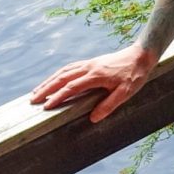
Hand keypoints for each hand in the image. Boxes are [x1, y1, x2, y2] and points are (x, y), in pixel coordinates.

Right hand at [32, 42, 156, 122]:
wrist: (142, 55)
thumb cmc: (135, 75)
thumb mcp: (126, 93)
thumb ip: (109, 105)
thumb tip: (93, 118)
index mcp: (96, 76)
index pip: (72, 87)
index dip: (58, 97)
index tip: (46, 106)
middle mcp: (89, 67)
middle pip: (62, 77)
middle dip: (46, 88)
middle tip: (32, 100)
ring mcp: (89, 63)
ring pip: (63, 71)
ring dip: (49, 81)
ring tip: (37, 91)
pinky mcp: (91, 62)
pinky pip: (70, 67)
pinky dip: (58, 74)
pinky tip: (54, 79)